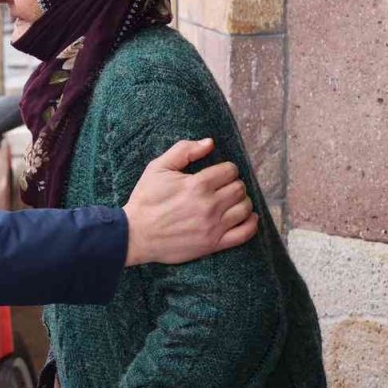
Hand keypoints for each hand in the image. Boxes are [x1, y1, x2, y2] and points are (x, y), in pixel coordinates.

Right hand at [122, 138, 257, 266]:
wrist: (135, 234)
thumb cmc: (145, 199)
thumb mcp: (157, 168)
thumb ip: (184, 150)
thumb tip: (210, 143)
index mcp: (197, 184)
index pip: (230, 170)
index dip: (225, 169)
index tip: (218, 174)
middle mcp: (209, 205)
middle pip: (240, 188)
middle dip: (233, 184)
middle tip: (222, 187)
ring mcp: (213, 226)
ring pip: (245, 208)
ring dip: (241, 201)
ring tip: (231, 201)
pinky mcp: (214, 244)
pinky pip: (245, 233)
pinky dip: (251, 223)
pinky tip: (246, 217)